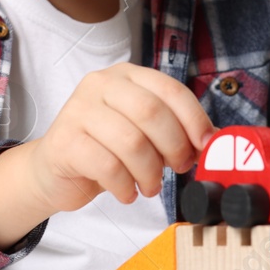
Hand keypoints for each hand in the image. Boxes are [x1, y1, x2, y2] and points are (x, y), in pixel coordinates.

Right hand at [24, 62, 215, 213]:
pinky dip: (125, 186)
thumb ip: (175, 132)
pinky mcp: (64, 141)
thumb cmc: (105, 150)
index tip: (204, 145)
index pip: (169, 89)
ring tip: (150, 186)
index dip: (193, 118)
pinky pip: (107, 166)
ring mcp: (78, 110)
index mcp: (127, 76)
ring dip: (150, 172)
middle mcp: (101, 84)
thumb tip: (214, 142)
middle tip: (178, 169)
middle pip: (151, 112)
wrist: (55, 171)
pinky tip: (127, 192)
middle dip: (173, 146)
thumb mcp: (144, 134)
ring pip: (131, 141)